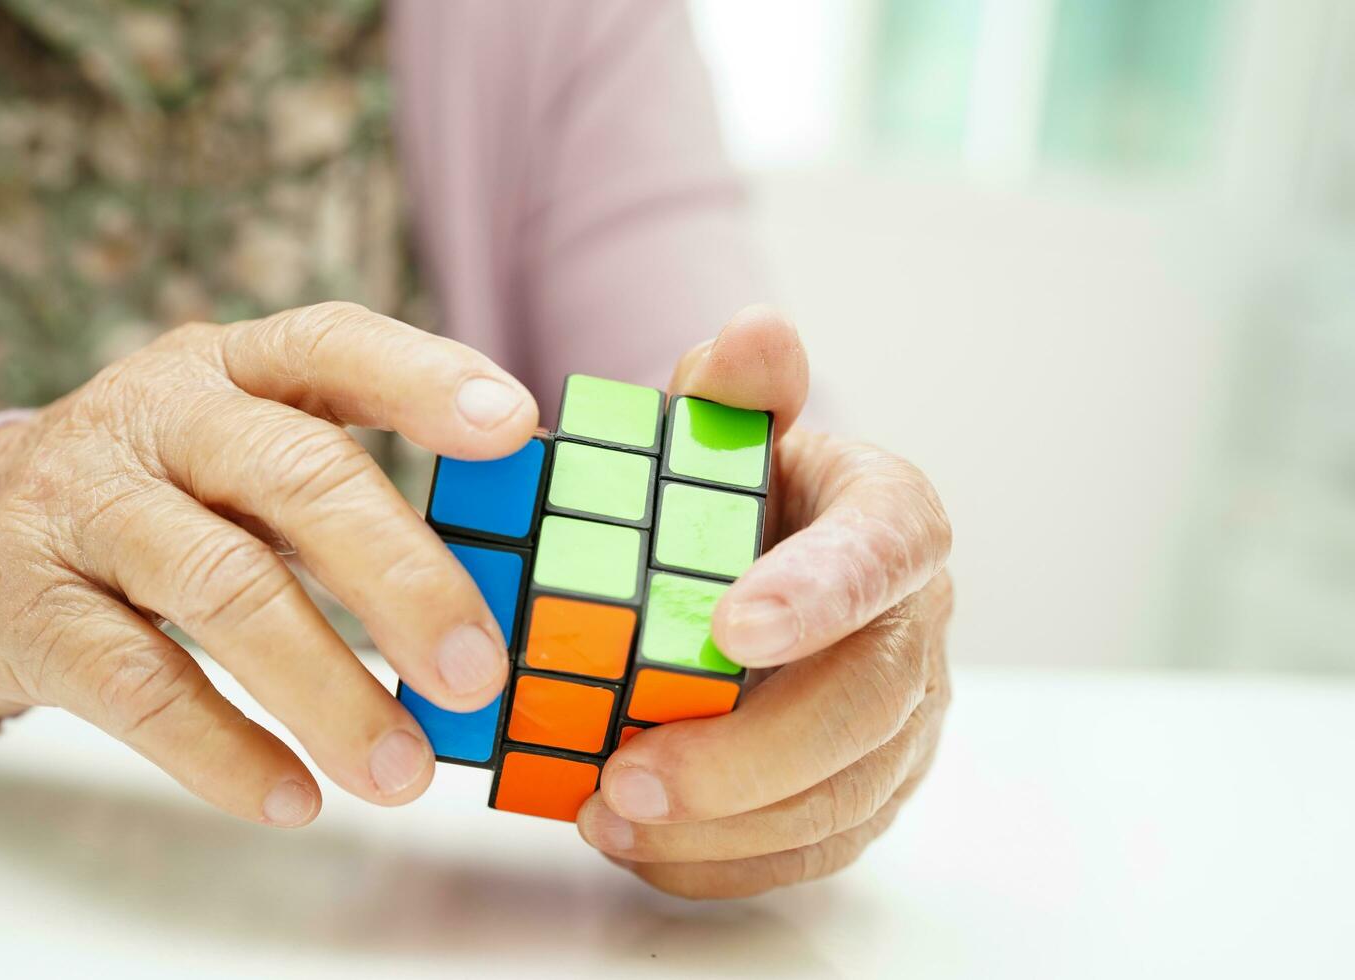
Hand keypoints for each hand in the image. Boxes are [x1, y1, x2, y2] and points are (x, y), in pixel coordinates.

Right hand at [0, 302, 536, 825]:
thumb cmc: (160, 499)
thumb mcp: (241, 457)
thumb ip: (353, 494)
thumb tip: (503, 584)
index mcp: (234, 369)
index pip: (334, 344)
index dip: (424, 380)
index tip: (513, 428)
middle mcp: (160, 417)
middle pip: (296, 478)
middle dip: (403, 579)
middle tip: (479, 675)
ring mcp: (84, 506)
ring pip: (225, 588)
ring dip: (328, 691)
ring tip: (404, 772)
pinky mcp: (30, 607)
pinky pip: (140, 685)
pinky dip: (224, 751)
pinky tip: (297, 798)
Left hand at [577, 306, 953, 898]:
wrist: (759, 558)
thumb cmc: (741, 491)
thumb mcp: (726, 429)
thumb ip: (734, 392)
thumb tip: (759, 329)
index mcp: (890, 518)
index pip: (884, 549)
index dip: (820, 590)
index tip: (733, 625)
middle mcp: (913, 623)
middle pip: (867, 702)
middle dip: (750, 750)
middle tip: (634, 771)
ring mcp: (901, 718)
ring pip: (843, 796)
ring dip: (726, 822)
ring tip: (613, 816)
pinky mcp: (865, 789)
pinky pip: (815, 850)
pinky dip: (726, 861)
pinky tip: (640, 848)